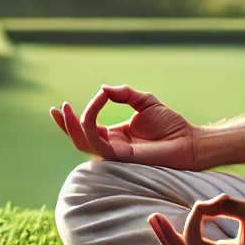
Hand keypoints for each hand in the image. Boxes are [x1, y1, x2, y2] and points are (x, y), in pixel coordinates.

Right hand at [50, 85, 200, 168]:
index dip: (69, 121)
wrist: (187, 139)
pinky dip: (92, 120)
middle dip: (66, 124)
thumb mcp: (145, 101)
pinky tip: (100, 100)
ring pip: (83, 142)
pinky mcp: (120, 156)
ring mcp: (114, 153)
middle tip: (60, 107)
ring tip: (70, 106)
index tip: (56, 107)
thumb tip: (103, 89)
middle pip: (78, 139)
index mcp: (114, 135)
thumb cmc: (171, 124)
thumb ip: (124, 94)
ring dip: (75, 122)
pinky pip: (98, 140)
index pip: (86, 129)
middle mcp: (111, 145)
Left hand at [148, 195, 244, 244]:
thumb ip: (224, 205)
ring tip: (158, 221)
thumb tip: (203, 204)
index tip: (209, 202)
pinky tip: (182, 226)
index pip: (192, 241)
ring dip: (171, 239)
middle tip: (152, 217)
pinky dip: (185, 241)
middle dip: (164, 236)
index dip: (194, 217)